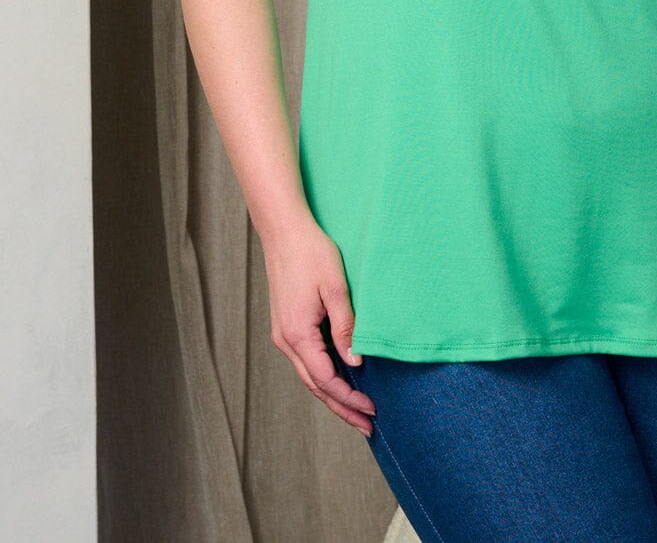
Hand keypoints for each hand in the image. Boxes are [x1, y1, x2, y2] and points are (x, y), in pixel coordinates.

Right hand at [260, 214, 376, 435]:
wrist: (284, 231)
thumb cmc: (312, 253)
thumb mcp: (335, 288)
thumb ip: (346, 327)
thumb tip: (357, 363)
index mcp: (297, 334)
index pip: (326, 380)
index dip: (349, 399)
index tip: (373, 410)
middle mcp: (285, 340)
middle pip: (315, 386)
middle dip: (342, 408)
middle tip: (368, 427)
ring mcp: (283, 334)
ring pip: (309, 376)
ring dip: (333, 395)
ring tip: (357, 411)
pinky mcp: (286, 325)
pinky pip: (306, 360)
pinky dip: (324, 376)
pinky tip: (341, 378)